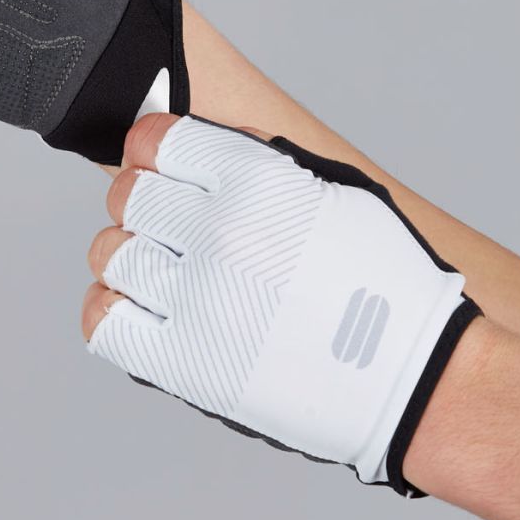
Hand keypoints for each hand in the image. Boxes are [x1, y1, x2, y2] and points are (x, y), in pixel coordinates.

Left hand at [82, 113, 479, 493]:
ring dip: (130, 257)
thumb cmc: (383, 284)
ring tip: (167, 273)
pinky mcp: (182, 363)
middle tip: (169, 225)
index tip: (158, 162)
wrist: (417, 378)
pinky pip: (103, 318)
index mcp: (258, 181)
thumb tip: (180, 142)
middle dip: (143, 203)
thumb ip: (253, 158)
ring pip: (110, 253)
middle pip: (127, 195)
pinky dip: (112, 309)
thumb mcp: (333, 190)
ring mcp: (196, 298)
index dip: (152, 149)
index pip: (155, 141)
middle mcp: (220, 232)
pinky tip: (145, 309)